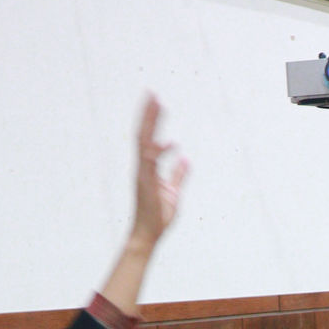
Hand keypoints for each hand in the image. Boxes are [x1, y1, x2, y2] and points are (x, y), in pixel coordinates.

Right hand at [98, 97, 190, 314]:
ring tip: (156, 104)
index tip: (158, 102)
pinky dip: (158, 153)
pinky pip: (150, 165)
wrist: (148, 236)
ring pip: (144, 143)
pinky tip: (169, 143)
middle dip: (148, 114)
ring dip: (150, 125)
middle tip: (152, 93)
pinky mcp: (146, 185)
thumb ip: (178, 174)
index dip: (152, 120)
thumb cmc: (158, 216)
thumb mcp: (173, 191)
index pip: (148, 138)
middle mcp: (142, 167)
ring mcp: (143, 175)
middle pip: (143, 135)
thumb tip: (185, 158)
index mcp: (148, 167)